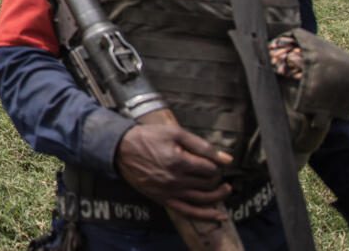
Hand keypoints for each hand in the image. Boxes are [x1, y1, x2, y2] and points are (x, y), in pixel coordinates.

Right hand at [116, 124, 233, 221]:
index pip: (210, 168)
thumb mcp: (175, 133)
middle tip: (215, 170)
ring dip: (218, 195)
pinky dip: (206, 215)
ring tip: (225, 189)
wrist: (121, 149)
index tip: (215, 160)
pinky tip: (219, 215)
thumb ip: (202, 145)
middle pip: (208, 183)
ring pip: (203, 199)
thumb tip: (227, 158)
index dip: (216, 164)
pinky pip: (188, 212)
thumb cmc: (147, 137)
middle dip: (216, 177)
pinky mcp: (163, 199)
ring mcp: (169, 192)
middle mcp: (175, 179)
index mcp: (178, 161)